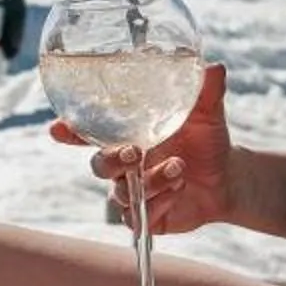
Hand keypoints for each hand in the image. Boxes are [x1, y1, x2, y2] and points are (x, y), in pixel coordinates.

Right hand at [50, 59, 234, 235]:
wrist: (227, 177)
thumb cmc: (207, 138)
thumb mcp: (208, 113)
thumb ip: (207, 91)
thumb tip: (215, 68)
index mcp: (128, 134)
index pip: (89, 132)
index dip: (69, 132)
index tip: (57, 128)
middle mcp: (124, 163)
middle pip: (98, 165)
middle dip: (111, 160)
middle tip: (135, 152)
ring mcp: (133, 190)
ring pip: (121, 192)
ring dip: (150, 181)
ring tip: (178, 167)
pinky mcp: (146, 215)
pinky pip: (138, 217)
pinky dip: (159, 202)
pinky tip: (179, 188)